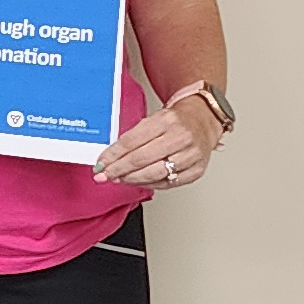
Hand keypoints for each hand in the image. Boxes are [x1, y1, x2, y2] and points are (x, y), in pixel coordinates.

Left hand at [93, 99, 219, 188]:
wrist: (203, 120)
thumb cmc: (176, 120)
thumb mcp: (154, 119)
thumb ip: (134, 136)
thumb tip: (110, 156)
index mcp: (166, 120)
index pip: (132, 140)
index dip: (113, 154)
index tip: (100, 163)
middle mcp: (181, 137)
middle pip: (141, 159)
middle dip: (118, 170)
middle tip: (104, 175)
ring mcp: (191, 155)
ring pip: (154, 174)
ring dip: (131, 179)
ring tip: (119, 179)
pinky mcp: (197, 170)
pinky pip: (168, 183)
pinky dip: (149, 184)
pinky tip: (138, 182)